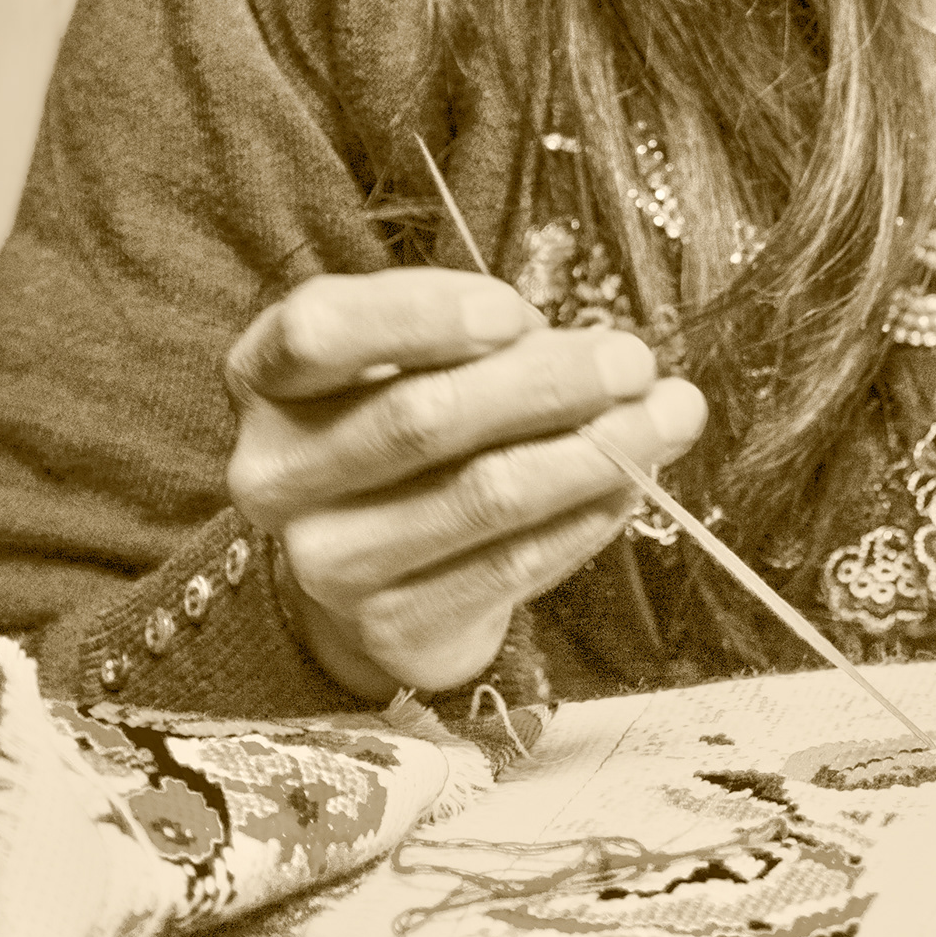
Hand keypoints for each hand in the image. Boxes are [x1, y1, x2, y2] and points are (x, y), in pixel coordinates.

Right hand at [225, 271, 705, 700]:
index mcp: (266, 379)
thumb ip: (476, 339)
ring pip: (481, 494)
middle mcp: (275, 474)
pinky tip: (633, 482)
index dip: (422, 315)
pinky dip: (587, 516)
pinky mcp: (392, 625)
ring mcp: (325, 561)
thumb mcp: (408, 358)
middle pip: (421, 418)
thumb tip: (600, 353)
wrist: (368, 573)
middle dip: (547, 382)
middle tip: (632, 361)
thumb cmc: (399, 428)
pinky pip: (512, 563)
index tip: (517, 311)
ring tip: (668, 416)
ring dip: (595, 451)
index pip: (320, 331)